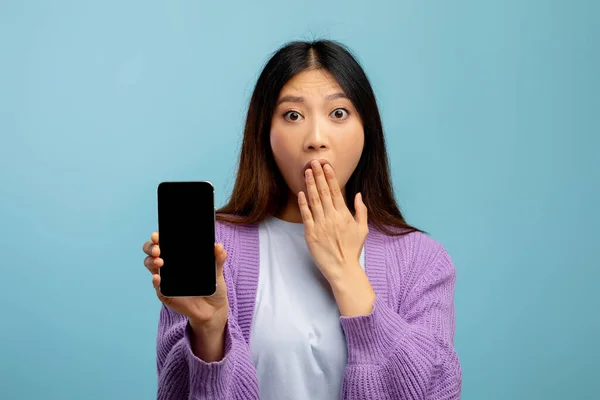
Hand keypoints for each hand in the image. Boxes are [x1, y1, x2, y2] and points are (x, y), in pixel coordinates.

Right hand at [142, 232, 228, 331]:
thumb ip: (218, 258)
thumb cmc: (213, 286)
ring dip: (151, 262)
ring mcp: (166, 280)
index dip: (158, 237)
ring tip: (160, 262)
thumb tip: (218, 246)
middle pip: (152, 252)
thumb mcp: (217, 271)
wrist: (214, 309)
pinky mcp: (166, 294)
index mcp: (179, 256)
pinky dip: (156, 282)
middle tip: (158, 249)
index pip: (165, 242)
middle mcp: (169, 266)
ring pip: (151, 266)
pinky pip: (158, 287)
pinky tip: (157, 278)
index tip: (157, 235)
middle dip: (151, 247)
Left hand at [297, 160, 368, 283]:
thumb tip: (358, 195)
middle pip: (324, 192)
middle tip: (313, 162)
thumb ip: (361, 210)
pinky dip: (303, 203)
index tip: (326, 166)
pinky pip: (306, 215)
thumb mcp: (363, 229)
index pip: (336, 191)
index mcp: (344, 215)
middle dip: (318, 175)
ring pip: (314, 200)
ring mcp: (321, 225)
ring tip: (306, 172)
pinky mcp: (311, 233)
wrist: (343, 268)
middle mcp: (332, 217)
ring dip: (310, 185)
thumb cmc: (353, 250)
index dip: (330, 177)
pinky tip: (300, 193)